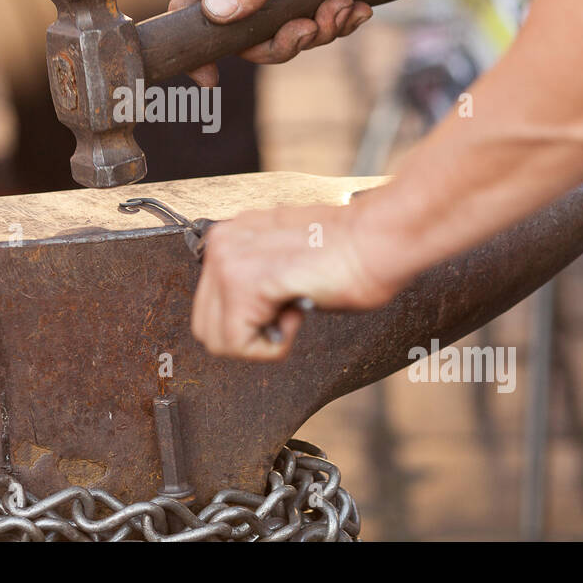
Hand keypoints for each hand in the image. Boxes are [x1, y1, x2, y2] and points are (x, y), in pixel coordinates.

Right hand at [169, 0, 397, 86]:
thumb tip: (213, 14)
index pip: (189, 8)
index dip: (197, 48)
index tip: (212, 79)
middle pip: (244, 35)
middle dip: (284, 42)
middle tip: (311, 27)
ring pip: (282, 32)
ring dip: (318, 29)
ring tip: (343, 6)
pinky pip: (309, 22)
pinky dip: (334, 20)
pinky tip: (354, 5)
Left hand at [190, 204, 404, 360]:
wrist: (376, 241)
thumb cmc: (349, 253)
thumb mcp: (285, 263)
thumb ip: (257, 278)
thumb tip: (251, 306)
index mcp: (230, 237)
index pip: (211, 305)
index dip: (249, 320)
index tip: (283, 302)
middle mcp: (222, 244)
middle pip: (206, 325)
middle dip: (247, 334)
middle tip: (286, 312)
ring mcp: (228, 261)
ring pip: (217, 339)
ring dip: (258, 339)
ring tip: (291, 309)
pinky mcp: (244, 282)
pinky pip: (239, 344)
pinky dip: (272, 345)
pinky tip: (295, 313)